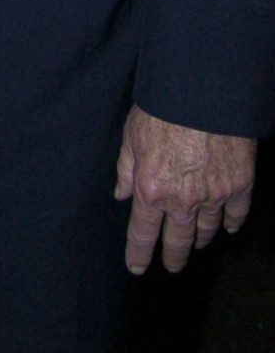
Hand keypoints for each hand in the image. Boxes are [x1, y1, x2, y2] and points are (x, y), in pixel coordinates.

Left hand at [115, 105, 255, 273]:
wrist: (202, 92)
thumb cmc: (161, 108)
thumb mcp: (131, 135)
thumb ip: (125, 168)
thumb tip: (120, 193)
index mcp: (150, 188)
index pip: (142, 233)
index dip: (139, 254)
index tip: (136, 267)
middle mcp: (182, 200)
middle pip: (178, 241)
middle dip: (173, 257)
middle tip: (172, 266)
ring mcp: (214, 195)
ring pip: (206, 231)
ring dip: (199, 240)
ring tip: (195, 244)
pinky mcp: (239, 185)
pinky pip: (236, 215)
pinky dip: (231, 224)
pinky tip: (228, 228)